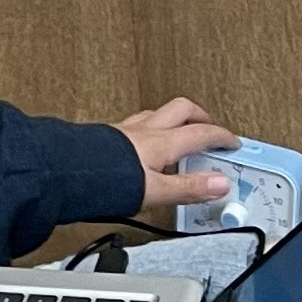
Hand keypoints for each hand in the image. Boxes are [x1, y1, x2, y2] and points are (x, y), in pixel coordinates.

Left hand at [118, 96, 237, 218]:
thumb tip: (220, 184)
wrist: (69, 173)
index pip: (201, 133)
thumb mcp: (156, 192)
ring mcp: (125, 131)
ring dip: (173, 118)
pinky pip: (134, 123)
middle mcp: (145, 131)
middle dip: (201, 116)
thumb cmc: (107, 182)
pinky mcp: (107, 136)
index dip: (221, 136)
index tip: (232, 142)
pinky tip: (141, 142)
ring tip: (178, 130)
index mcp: (162, 143)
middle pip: (182, 109)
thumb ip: (189, 188)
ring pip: (156, 113)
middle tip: (210, 128)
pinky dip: (148, 128)